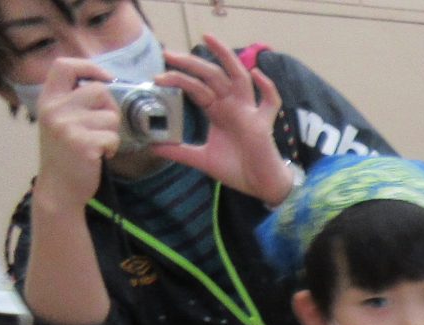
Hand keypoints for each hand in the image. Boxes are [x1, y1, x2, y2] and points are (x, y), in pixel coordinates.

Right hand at [32, 58, 123, 209]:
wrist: (59, 189)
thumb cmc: (66, 154)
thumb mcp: (60, 121)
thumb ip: (74, 102)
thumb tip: (106, 84)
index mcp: (48, 99)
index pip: (64, 65)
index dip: (89, 66)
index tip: (105, 78)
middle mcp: (54, 109)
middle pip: (98, 90)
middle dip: (111, 107)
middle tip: (105, 126)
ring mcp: (67, 126)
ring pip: (110, 116)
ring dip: (112, 131)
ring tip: (99, 144)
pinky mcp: (82, 144)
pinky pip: (113, 137)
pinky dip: (113, 147)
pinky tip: (101, 155)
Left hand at [150, 35, 294, 203]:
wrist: (259, 187)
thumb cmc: (237, 170)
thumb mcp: (202, 159)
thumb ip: (179, 152)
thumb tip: (153, 147)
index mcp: (218, 111)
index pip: (196, 87)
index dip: (178, 79)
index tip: (158, 77)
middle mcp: (232, 106)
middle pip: (212, 75)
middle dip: (191, 63)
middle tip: (169, 54)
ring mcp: (248, 112)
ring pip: (237, 77)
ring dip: (225, 57)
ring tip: (209, 39)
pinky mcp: (263, 124)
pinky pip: (270, 101)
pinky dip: (266, 87)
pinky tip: (255, 73)